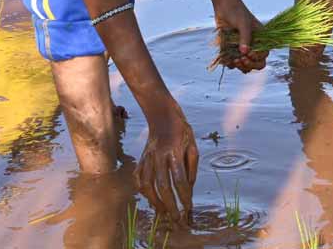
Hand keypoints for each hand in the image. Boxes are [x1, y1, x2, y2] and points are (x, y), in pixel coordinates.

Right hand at [136, 101, 198, 223]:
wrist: (162, 116)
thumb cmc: (182, 131)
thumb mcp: (193, 145)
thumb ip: (191, 167)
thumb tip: (188, 188)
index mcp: (175, 152)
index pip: (179, 179)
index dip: (184, 196)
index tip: (188, 207)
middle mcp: (158, 156)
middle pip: (162, 186)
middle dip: (169, 204)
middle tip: (176, 217)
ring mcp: (147, 158)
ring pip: (147, 185)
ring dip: (155, 201)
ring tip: (163, 211)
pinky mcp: (141, 159)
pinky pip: (139, 179)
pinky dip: (144, 191)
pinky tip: (151, 198)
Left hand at [212, 0, 267, 72]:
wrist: (224, 7)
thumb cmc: (237, 12)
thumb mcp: (244, 24)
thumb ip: (245, 37)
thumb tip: (244, 52)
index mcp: (261, 39)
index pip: (264, 55)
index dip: (257, 58)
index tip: (249, 54)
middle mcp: (253, 46)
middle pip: (257, 64)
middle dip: (249, 65)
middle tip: (241, 60)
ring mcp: (242, 50)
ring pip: (245, 66)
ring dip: (240, 66)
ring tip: (233, 60)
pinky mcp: (231, 51)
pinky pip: (232, 63)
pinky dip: (229, 64)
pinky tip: (225, 59)